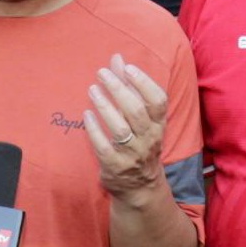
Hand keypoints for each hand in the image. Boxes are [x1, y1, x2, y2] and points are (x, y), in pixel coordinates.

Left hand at [84, 55, 166, 197]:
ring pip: (120, 128)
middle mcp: (149, 139)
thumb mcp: (141, 119)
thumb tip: (117, 59)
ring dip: (105, 106)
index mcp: (158, 125)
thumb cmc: (140, 144)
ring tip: (92, 89)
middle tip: (102, 73)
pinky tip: (86, 114)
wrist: (140, 187)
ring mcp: (132, 154)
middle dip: (119, 89)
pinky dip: (94, 129)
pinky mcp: (115, 166)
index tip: (128, 68)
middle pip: (136, 111)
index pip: (158, 101)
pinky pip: (104, 146)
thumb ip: (130, 88)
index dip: (144, 83)